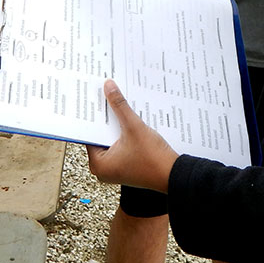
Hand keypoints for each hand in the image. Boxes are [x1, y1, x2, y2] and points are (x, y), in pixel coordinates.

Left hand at [86, 79, 177, 193]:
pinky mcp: (127, 166)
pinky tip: (130, 121)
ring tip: (119, 108)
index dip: (94, 116)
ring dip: (117, 125)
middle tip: (106, 99)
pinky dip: (124, 134)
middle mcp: (104, 169)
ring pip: (112, 140)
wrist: (174, 175)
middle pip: (101, 136)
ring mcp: (116, 168)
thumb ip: (120, 106)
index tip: (94, 101)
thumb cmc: (153, 160)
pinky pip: (121, 145)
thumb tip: (109, 88)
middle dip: (106, 119)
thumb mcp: (134, 127)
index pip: (89, 134)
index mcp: (98, 164)